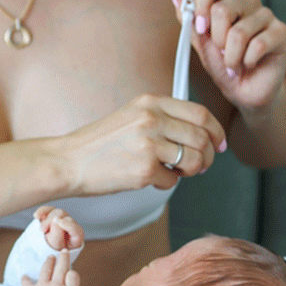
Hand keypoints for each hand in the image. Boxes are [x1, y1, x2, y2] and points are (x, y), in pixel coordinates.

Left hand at [19, 250, 79, 285]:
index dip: (73, 273)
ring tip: (50, 258)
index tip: (71, 272)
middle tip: (64, 252)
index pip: (74, 276)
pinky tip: (24, 277)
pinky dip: (25, 279)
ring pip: (47, 269)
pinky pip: (27, 282)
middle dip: (64, 258)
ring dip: (49, 262)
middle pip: (62, 267)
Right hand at [33, 206, 82, 250]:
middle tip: (43, 230)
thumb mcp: (55, 248)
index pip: (75, 228)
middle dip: (52, 221)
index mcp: (76, 237)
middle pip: (64, 217)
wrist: (46, 250)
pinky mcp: (53, 215)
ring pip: (57, 212)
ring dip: (46, 220)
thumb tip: (55, 220)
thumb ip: (57, 236)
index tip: (58, 222)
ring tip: (41, 230)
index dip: (67, 224)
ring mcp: (62, 219)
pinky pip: (48, 209)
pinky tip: (36, 216)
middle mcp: (71, 225)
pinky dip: (42, 211)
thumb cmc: (53, 251)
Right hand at [58, 93, 226, 194]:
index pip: (200, 113)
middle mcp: (151, 119)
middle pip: (202, 137)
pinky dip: (167, 183)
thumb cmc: (99, 143)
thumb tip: (201, 136)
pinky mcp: (143, 169)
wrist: (68, 161)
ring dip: (191, 171)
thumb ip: (163, 118)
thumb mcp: (131, 115)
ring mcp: (148, 144)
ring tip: (176, 172)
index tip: (218, 144)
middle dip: (208, 155)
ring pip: (194, 160)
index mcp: (150, 102)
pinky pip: (173, 180)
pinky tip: (151, 179)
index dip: (216, 131)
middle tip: (201, 165)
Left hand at [173, 0, 285, 114]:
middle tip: (222, 52)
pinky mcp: (282, 32)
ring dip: (231, 56)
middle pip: (221, 9)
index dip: (200, 4)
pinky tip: (250, 63)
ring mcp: (267, 15)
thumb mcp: (200, 42)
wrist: (244, 91)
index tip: (201, 27)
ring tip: (234, 62)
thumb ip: (189, 17)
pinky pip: (257, 45)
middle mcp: (248, 2)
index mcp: (226, 0)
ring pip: (238, 32)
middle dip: (216, 40)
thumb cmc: (223, 65)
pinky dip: (247, 61)